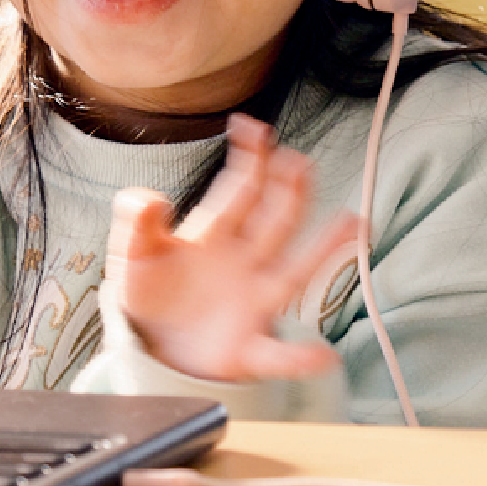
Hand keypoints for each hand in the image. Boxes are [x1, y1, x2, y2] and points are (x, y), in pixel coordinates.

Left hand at [107, 113, 357, 382]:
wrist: (148, 344)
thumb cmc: (149, 290)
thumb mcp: (134, 253)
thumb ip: (137, 222)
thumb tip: (151, 198)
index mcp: (215, 235)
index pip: (239, 191)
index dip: (249, 159)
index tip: (253, 127)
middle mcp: (244, 263)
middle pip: (275, 222)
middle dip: (288, 192)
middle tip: (299, 162)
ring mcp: (252, 303)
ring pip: (294, 274)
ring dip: (322, 250)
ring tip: (352, 223)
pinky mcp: (247, 350)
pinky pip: (279, 355)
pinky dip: (301, 358)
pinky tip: (324, 356)